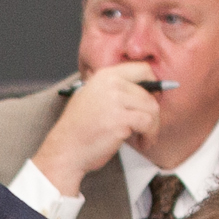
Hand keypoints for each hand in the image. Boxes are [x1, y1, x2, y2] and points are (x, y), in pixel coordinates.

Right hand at [29, 60, 162, 195]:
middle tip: (148, 126)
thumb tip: (148, 88)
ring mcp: (115, 101)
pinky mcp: (120, 120)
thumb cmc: (79, 129)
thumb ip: (113, 89)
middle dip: (152, 112)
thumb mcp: (91, 97)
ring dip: (153, 126)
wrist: (65, 150)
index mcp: (105, 76)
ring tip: (145, 137)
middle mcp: (110, 84)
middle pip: (149, 93)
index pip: (142, 69)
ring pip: (152, 108)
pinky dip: (149, 135)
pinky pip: (148, 123)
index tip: (153, 99)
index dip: (154, 84)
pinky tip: (142, 142)